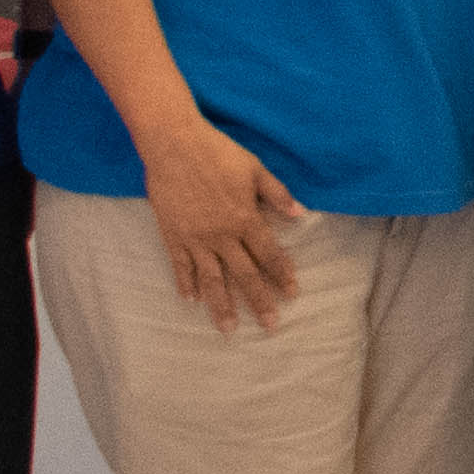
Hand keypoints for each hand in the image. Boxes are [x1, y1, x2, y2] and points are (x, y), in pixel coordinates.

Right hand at [148, 121, 306, 331]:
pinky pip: (180, 265)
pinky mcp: (173, 235)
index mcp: (245, 218)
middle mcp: (221, 235)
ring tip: (228, 329)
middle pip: (244, 274)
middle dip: (259, 301)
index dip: (282, 274)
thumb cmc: (218, 153)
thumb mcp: (256, 169)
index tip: (292, 293)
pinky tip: (190, 301)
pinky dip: (185, 283)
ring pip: (211, 279)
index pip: (269, 254)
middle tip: (270, 326)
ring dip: (221, 305)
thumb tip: (301, 215)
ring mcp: (195, 238)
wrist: (174, 145)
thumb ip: (278, 195)